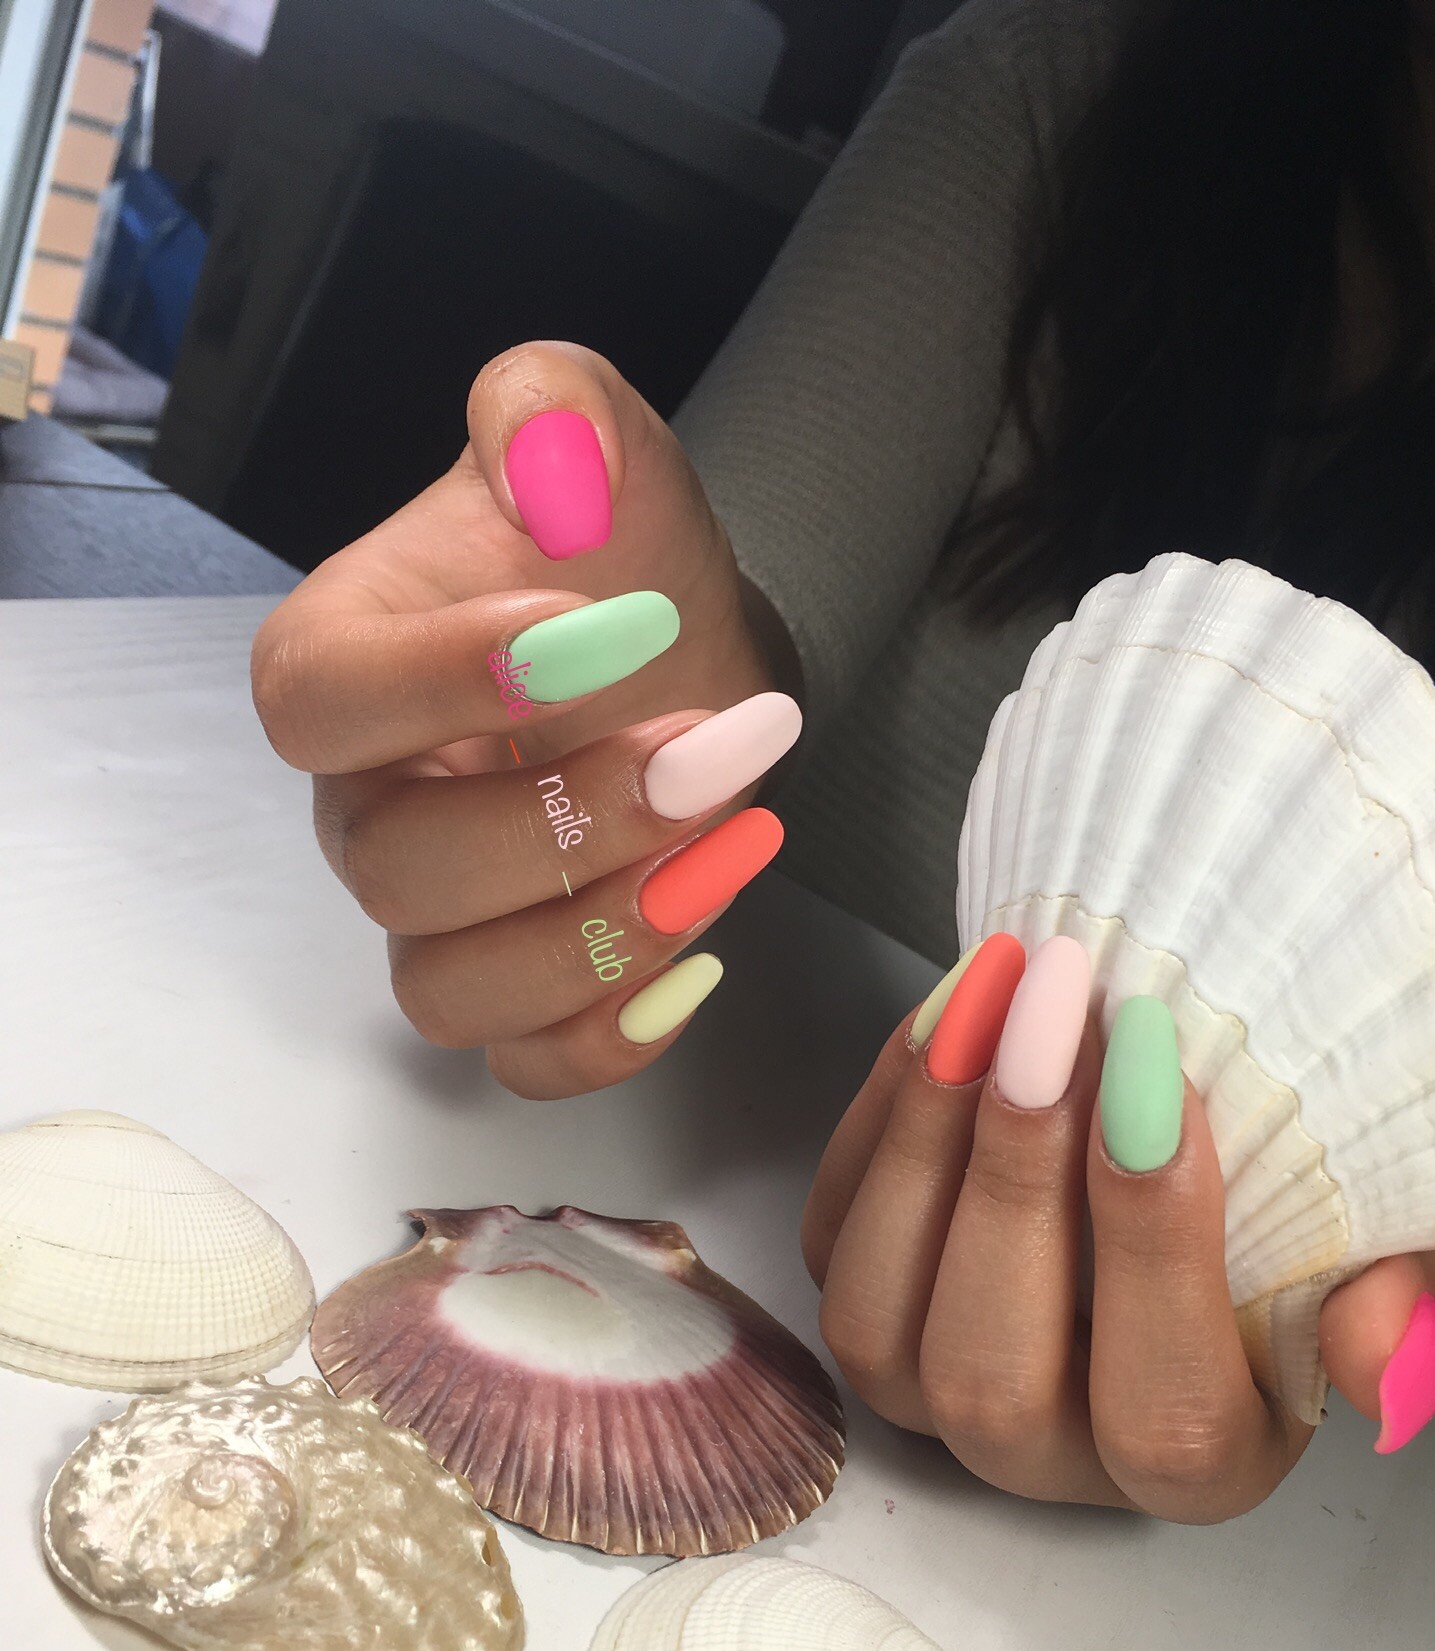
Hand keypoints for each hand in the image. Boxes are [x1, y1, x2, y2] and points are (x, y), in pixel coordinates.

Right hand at [251, 342, 800, 1096]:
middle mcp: (367, 809)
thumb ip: (554, 413)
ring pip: (447, 991)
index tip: (602, 628)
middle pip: (395, 870)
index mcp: (340, 669)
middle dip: (562, 823)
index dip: (444, 681)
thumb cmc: (610, 551)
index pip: (318, 703)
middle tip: (705, 746)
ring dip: (595, 940)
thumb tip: (540, 444)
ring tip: (729, 845)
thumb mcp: (591, 442)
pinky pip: (525, 1066)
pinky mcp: (520, 988)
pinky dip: (609, 1039)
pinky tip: (703, 961)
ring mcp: (437, 919)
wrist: (685, 649)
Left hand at [802, 937, 1434, 1521]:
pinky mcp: (866, 1307)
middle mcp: (1049, 1454)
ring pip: (880, 1318)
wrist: (1190, 1143)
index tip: (1168, 1078)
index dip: (1154, 1250)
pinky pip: (833, 1232)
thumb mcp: (1382, 1251)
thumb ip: (1391, 1308)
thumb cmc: (1292, 1211)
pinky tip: (950, 1013)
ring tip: (997, 992)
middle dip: (1018, 1180)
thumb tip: (1380, 1365)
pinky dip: (880, 1115)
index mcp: (1196, 1462)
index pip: (1165, 1413)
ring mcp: (934, 1390)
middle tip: (1062, 1011)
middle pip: (993, 1375)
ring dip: (929, 1138)